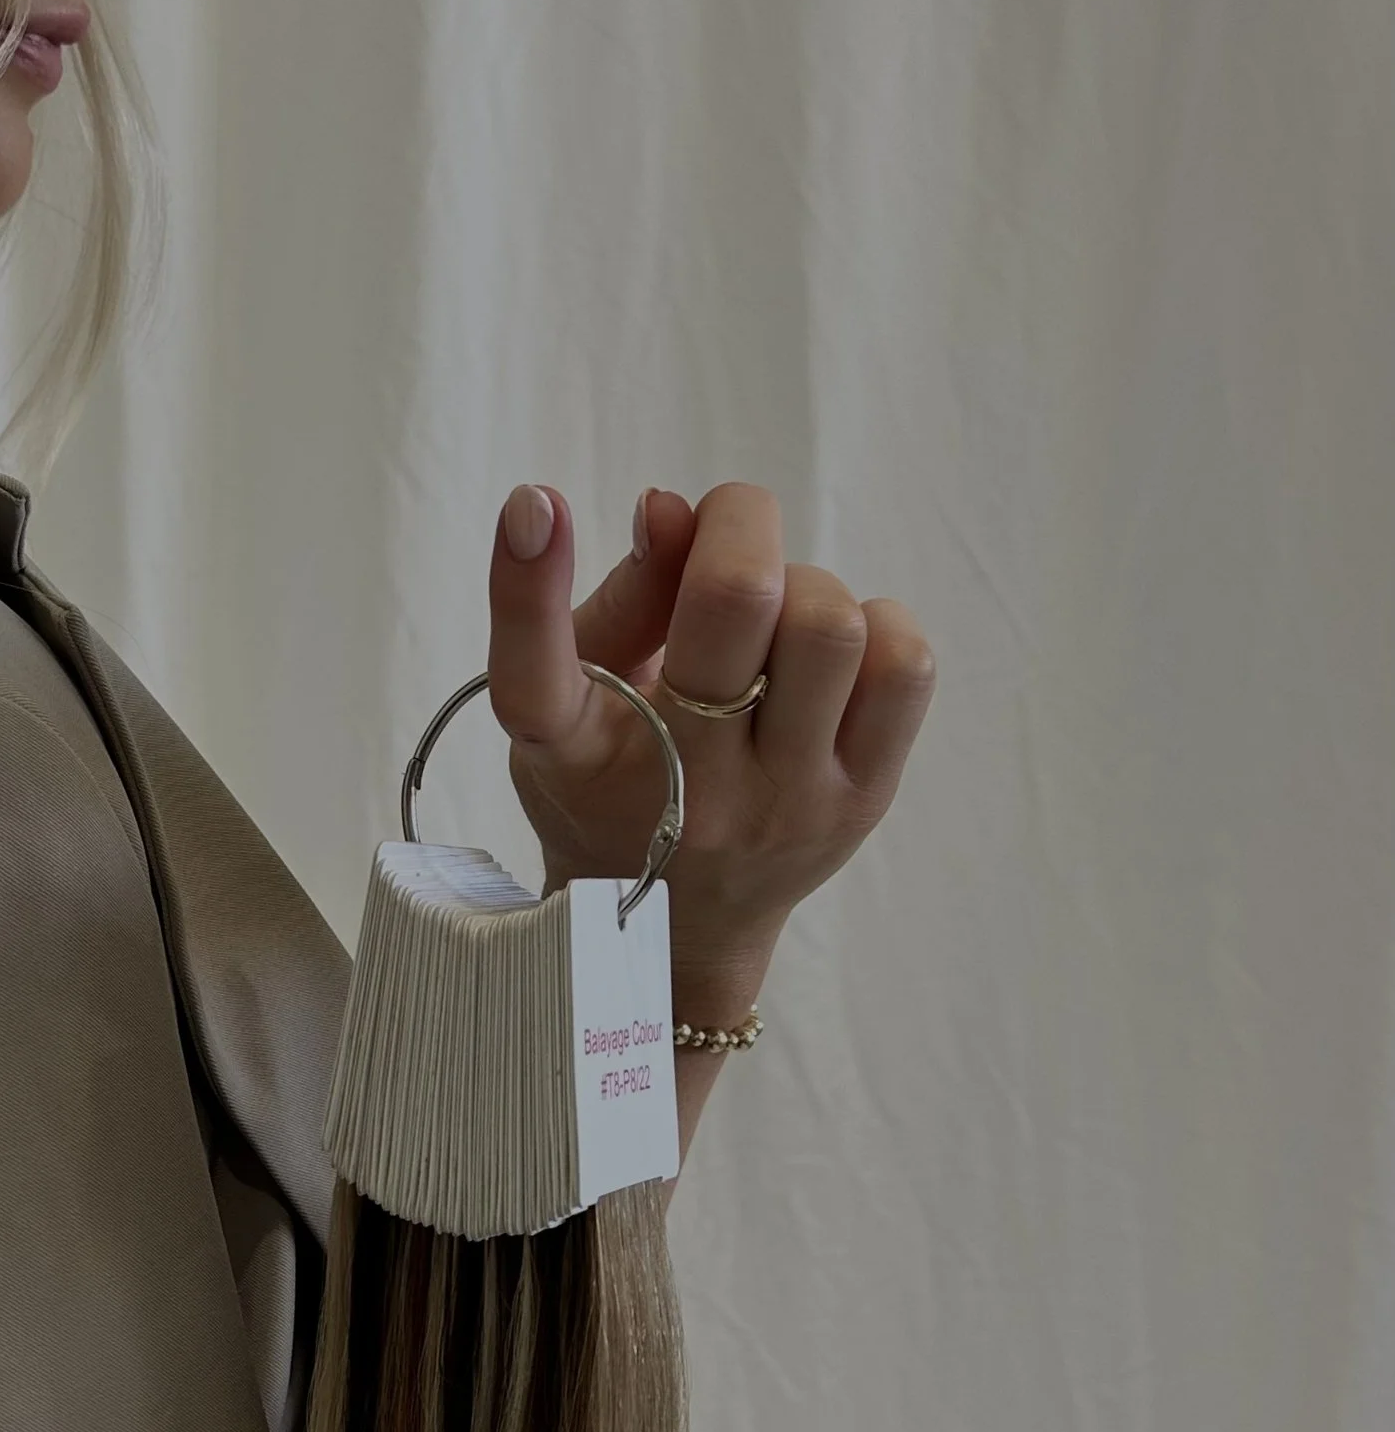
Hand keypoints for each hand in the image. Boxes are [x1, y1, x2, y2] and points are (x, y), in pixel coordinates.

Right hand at [483, 478, 936, 1003]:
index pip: (536, 678)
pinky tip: (826, 658)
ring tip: (775, 624)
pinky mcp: (861, 803)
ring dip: (806, 587)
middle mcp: (684, 792)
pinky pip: (905, 665)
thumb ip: (624, 594)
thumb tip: (674, 507)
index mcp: (577, 761)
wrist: (679, 929)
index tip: (534, 503)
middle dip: (738, 529)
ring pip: (833, 624)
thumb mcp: (578, 697)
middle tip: (720, 547)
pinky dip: (873, 625)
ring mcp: (787, 804)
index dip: (526, 581)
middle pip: (740, 599)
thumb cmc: (618, 781)